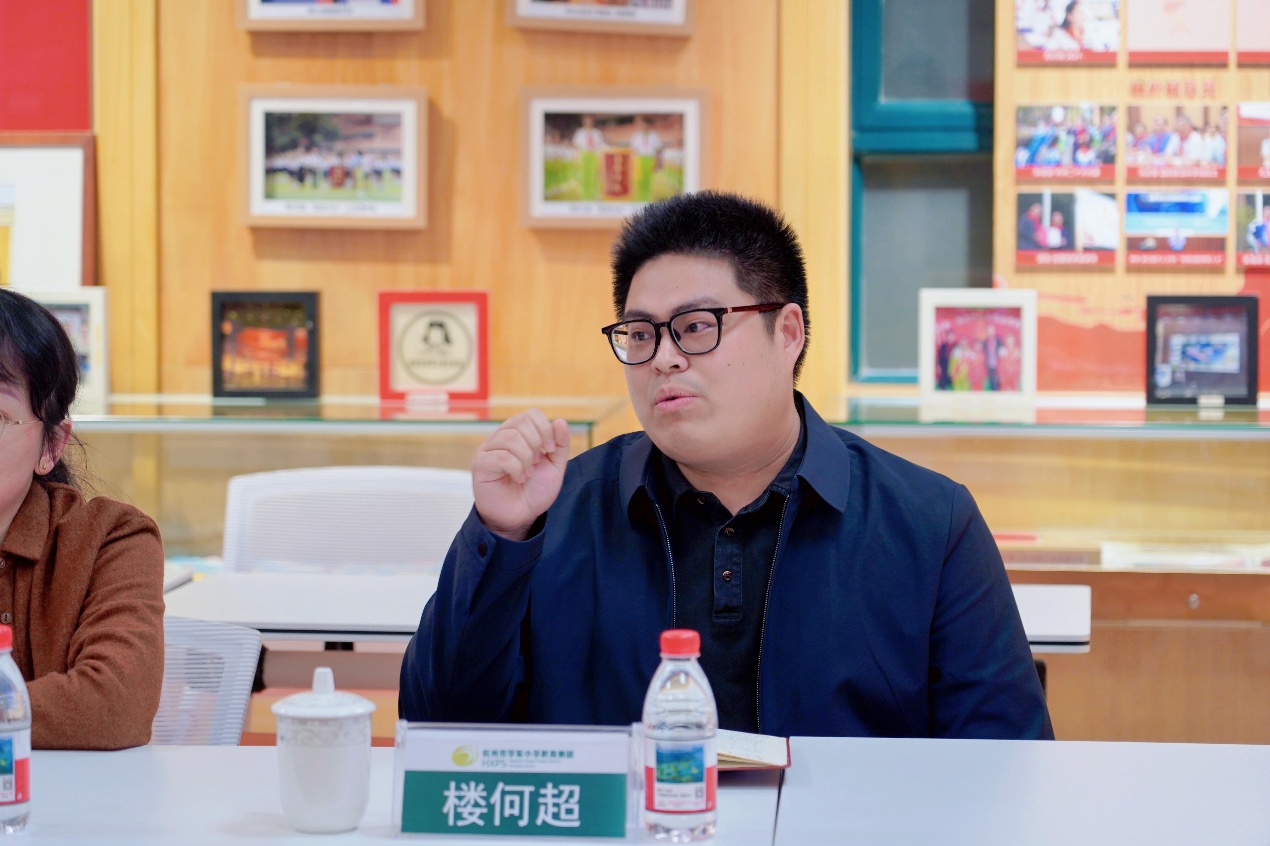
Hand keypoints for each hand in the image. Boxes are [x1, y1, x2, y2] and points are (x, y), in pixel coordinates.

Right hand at [471, 410, 570, 540]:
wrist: (520, 517)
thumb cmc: (534, 491)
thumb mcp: (555, 467)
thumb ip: (560, 445)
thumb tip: (561, 421)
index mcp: (518, 434)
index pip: (531, 414)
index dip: (545, 428)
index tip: (550, 449)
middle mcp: (501, 437)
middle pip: (520, 422)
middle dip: (536, 443)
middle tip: (537, 463)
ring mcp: (488, 449)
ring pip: (510, 438)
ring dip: (526, 458)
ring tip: (528, 473)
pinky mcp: (480, 464)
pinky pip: (501, 456)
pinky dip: (516, 468)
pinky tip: (519, 478)